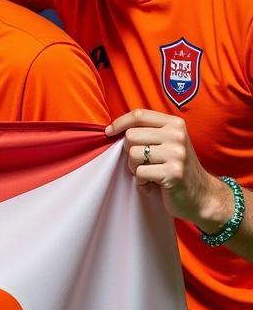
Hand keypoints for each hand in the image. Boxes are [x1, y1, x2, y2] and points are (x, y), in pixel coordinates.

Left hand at [106, 109, 232, 230]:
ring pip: (133, 155)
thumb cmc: (176, 167)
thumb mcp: (167, 143)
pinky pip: (140, 173)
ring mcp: (177, 154)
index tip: (109, 132)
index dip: (119, 123)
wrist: (201, 194)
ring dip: (135, 168)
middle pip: (131, 136)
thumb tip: (114, 129)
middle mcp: (177, 135)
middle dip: (130, 152)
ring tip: (149, 173)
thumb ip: (148, 132)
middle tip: (142, 163)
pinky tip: (152, 185)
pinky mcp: (173, 173)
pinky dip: (141, 182)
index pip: (139, 115)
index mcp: (174, 124)